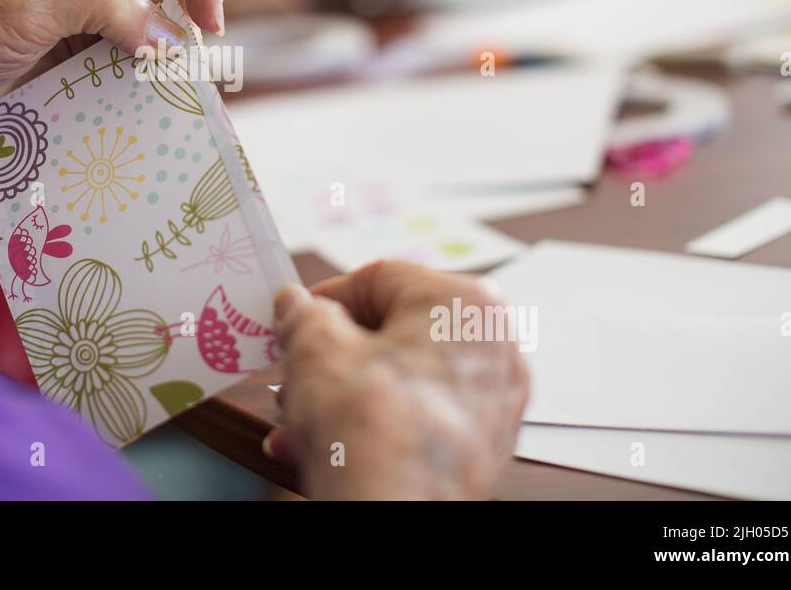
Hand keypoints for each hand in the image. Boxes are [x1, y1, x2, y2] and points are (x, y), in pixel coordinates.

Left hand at [0, 0, 229, 217]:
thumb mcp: (21, 9)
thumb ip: (98, 5)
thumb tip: (165, 35)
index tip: (208, 18)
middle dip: (197, 10)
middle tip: (194, 64)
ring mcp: (98, 1)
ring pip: (168, 16)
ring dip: (176, 51)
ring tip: (172, 89)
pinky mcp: (95, 43)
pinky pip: (145, 53)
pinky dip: (156, 76)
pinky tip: (150, 101)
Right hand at [264, 262, 528, 499]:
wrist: (397, 512)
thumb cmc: (373, 429)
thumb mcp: (314, 348)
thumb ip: (303, 315)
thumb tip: (297, 305)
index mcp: (466, 303)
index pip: (381, 278)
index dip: (326, 297)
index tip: (297, 315)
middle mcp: (495, 348)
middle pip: (392, 333)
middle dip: (331, 356)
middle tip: (295, 370)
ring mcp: (494, 403)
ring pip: (401, 380)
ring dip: (342, 394)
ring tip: (299, 416)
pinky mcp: (483, 448)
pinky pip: (417, 418)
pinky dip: (374, 424)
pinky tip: (322, 444)